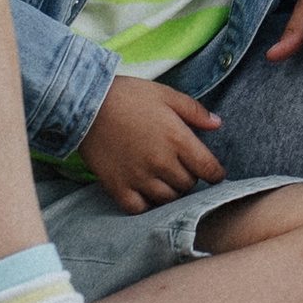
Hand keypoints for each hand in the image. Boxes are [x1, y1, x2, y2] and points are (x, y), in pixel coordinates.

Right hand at [77, 76, 224, 210]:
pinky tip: (145, 192)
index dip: (216, 174)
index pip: (209, 169)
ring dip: (170, 191)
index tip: (213, 173)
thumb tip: (217, 124)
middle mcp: (161, 161)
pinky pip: (139, 208)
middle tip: (181, 168)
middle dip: (190, 177)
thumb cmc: (128, 95)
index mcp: (177, 138)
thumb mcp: (166, 94)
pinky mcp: (118, 186)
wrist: (84, 103)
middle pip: (188, 185)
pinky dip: (146, 204)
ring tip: (164, 179)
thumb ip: (194, 110)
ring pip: (167, 199)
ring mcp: (139, 176)